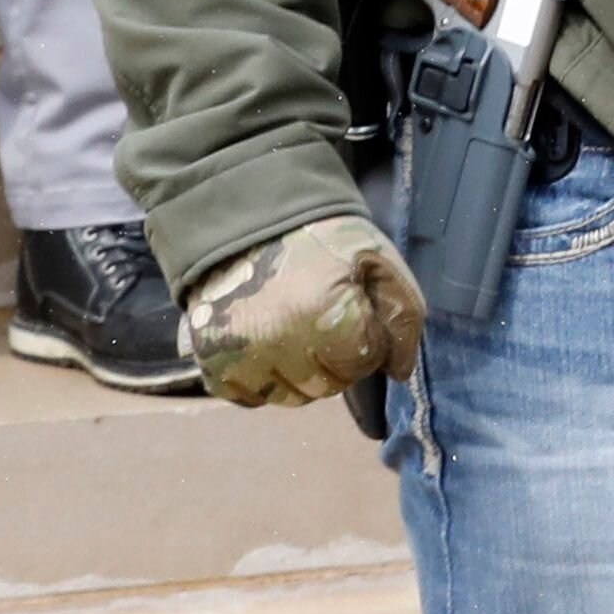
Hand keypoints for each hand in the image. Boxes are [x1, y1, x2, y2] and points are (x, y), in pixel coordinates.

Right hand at [187, 210, 425, 404]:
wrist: (247, 215)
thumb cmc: (321, 237)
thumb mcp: (379, 261)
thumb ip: (402, 316)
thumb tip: (399, 372)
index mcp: (324, 314)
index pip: (363, 362)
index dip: (367, 337)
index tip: (354, 310)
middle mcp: (278, 343)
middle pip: (328, 385)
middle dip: (337, 359)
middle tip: (324, 321)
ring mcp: (239, 357)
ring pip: (291, 397)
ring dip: (302, 375)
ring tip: (296, 330)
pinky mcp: (210, 364)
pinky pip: (251, 397)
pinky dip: (263, 380)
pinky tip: (267, 344)